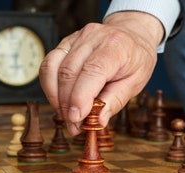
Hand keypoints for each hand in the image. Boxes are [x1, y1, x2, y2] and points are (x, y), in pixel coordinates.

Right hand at [39, 11, 163, 134]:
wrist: (132, 35)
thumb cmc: (136, 60)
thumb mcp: (135, 83)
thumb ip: (115, 101)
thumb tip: (99, 121)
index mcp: (115, 47)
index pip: (92, 71)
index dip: (80, 97)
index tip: (76, 119)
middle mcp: (93, 38)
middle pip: (68, 72)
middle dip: (66, 104)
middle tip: (73, 125)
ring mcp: (76, 38)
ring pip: (53, 68)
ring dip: (55, 97)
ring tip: (65, 116)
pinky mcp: (65, 43)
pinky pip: (48, 64)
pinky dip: (50, 86)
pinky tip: (59, 101)